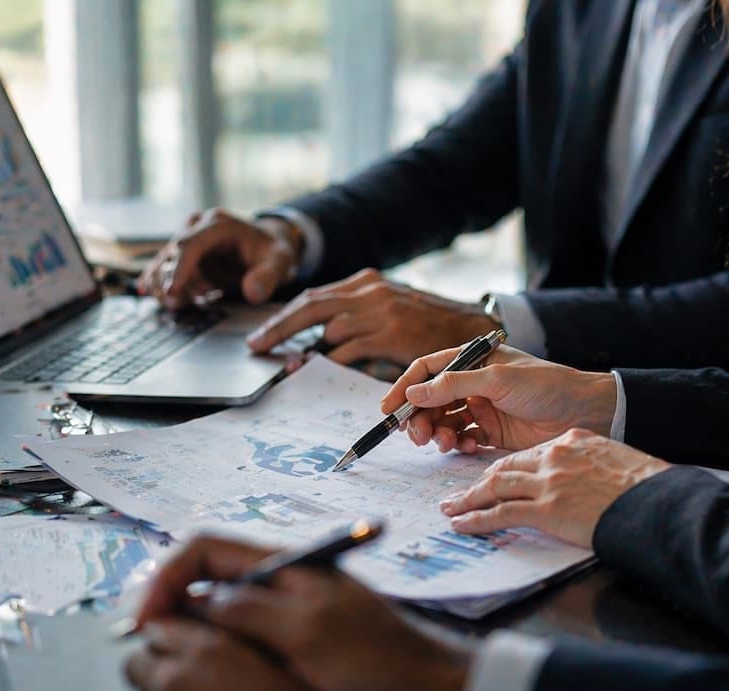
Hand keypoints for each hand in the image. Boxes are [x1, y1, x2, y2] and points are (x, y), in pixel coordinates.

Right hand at [136, 536, 471, 690]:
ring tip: (171, 671)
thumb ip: (249, 609)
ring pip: (217, 618)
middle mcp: (280, 587)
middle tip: (147, 648)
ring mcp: (285, 621)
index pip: (204, 547)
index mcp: (284, 566)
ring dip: (189, 637)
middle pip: (205, 580)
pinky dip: (214, 662)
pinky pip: (239, 650)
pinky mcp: (292, 655)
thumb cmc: (381, 664)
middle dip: (168, 608)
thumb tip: (196, 603)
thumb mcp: (309, 632)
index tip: (144, 619)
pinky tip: (208, 689)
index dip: (166, 576)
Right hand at [138, 209, 301, 309]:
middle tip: (178, 305)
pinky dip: (159, 282)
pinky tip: (154, 293)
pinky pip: (163, 267)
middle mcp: (197, 227)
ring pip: (165, 262)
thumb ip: (268, 277)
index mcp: (218, 224)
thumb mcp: (279, 263)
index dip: (180, 269)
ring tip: (179, 304)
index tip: (172, 291)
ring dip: (166, 284)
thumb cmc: (271, 252)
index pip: (191, 244)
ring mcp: (187, 239)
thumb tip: (253, 294)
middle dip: (172, 281)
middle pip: (173, 254)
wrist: (266, 246)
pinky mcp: (183, 254)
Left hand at [246, 268, 493, 365]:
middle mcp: (370, 291)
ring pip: (328, 328)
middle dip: (279, 326)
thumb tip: (320, 345)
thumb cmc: (428, 326)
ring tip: (287, 365)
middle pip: (311, 306)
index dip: (284, 315)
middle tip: (256, 345)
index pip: (314, 296)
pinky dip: (332, 361)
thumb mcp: (389, 310)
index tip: (262, 333)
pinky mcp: (392, 332)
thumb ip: (357, 320)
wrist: (472, 327)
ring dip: (305, 349)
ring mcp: (381, 310)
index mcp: (366, 283)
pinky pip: (350, 348)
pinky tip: (319, 369)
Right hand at [380, 345, 617, 452]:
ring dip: (437, 433)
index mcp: (473, 360)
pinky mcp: (492, 431)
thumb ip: (454, 385)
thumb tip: (414, 391)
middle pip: (430, 400)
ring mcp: (481, 408)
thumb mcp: (497, 379)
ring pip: (443, 421)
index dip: (404, 387)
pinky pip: (462, 438)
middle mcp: (473, 383)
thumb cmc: (547, 385)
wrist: (586, 411)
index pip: (427, 370)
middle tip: (417, 435)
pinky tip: (464, 447)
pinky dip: (457, 444)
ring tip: (443, 443)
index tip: (388, 409)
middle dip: (419, 417)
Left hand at [441, 429, 670, 548]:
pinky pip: (501, 513)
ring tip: (451, 509)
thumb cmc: (647, 489)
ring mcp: (549, 482)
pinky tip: (461, 524)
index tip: (492, 478)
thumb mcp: (616, 464)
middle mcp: (555, 456)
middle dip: (479, 482)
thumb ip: (590, 468)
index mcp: (573, 441)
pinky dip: (476, 519)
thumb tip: (582, 485)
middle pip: (505, 466)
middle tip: (459, 494)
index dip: (506, 468)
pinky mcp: (547, 509)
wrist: (660, 504)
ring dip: (468, 498)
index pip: (528, 454)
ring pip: (495, 485)